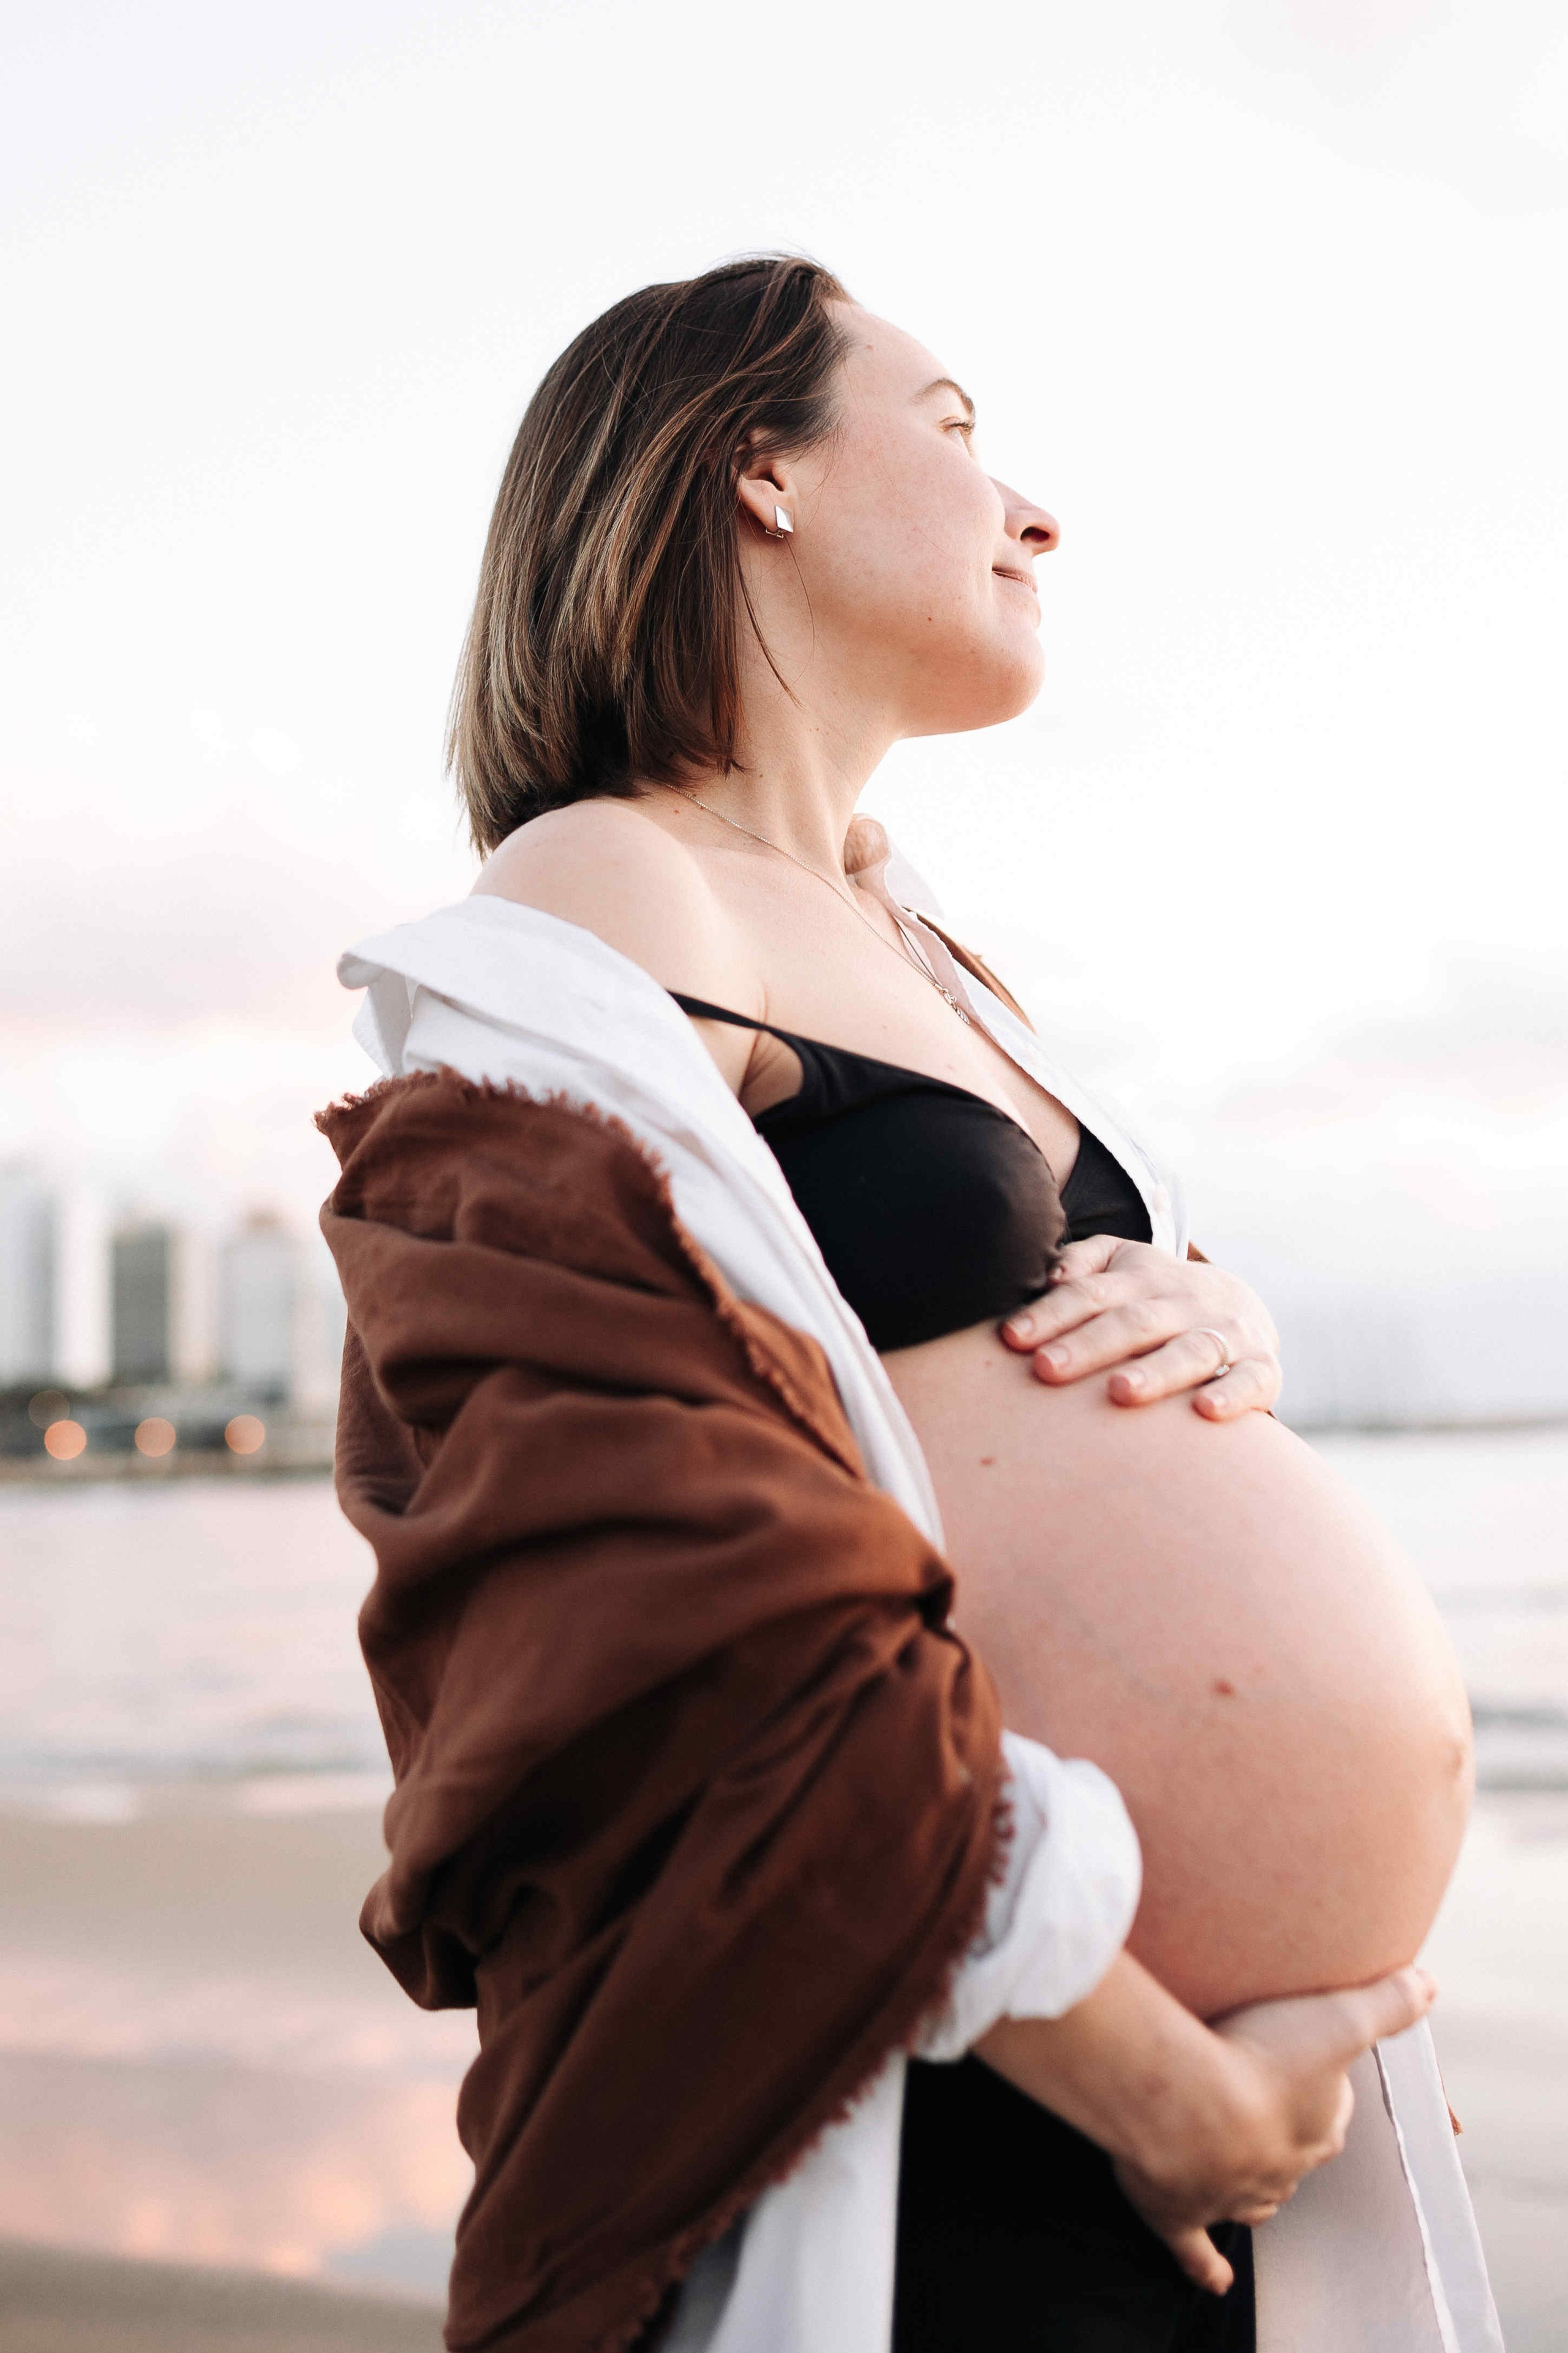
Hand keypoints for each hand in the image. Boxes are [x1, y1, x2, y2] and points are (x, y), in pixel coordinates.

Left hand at [1000, 1236, 1280, 1420]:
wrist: (1242, 1306)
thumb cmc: (1156, 1295)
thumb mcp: (1123, 1264)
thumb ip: (1084, 1262)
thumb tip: (1051, 1276)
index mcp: (1143, 1278)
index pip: (1092, 1293)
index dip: (1051, 1313)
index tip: (1011, 1338)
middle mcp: (1185, 1302)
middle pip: (1134, 1322)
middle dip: (1089, 1345)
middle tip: (1047, 1368)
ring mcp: (1227, 1333)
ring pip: (1191, 1351)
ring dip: (1156, 1372)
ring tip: (1120, 1391)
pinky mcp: (1262, 1368)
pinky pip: (1252, 1381)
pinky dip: (1233, 1395)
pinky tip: (1205, 1412)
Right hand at [1114, 1966, 1436, 2292]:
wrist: (1187, 2107)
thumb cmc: (1261, 2059)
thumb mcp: (1338, 2016)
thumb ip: (1386, 2002)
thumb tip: (1429, 1986)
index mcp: (1317, 2130)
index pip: (1331, 2110)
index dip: (1322, 2085)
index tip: (1305, 2059)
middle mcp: (1280, 2170)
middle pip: (1292, 2154)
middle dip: (1282, 2132)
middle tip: (1263, 2100)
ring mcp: (1229, 2196)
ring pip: (1255, 2199)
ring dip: (1252, 2184)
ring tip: (1246, 2166)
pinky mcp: (1178, 2212)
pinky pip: (1195, 2251)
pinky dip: (1207, 2267)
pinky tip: (1218, 2280)